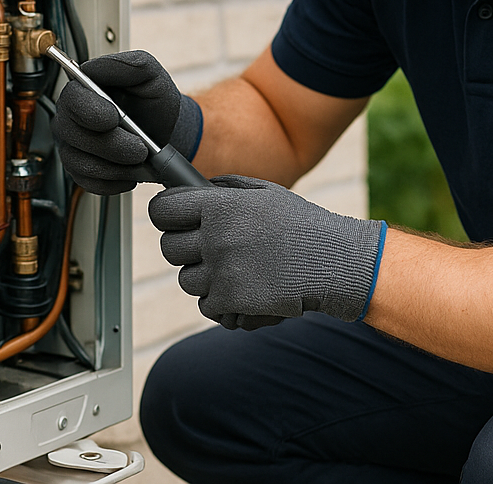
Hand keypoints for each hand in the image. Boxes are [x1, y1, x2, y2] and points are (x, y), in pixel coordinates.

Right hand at [52, 50, 201, 193]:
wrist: (166, 130)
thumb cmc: (153, 100)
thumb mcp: (150, 73)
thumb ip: (128, 64)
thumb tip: (94, 67)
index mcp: (84, 89)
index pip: (71, 99)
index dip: (90, 111)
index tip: (114, 117)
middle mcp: (72, 118)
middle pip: (74, 135)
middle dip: (112, 145)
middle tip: (140, 147)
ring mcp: (73, 146)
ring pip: (82, 163)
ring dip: (117, 165)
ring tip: (140, 158)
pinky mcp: (81, 171)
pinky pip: (89, 183)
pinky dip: (115, 181)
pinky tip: (131, 171)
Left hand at [149, 175, 385, 329]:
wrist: (330, 262)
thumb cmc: (298, 224)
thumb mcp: (263, 191)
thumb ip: (225, 188)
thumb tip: (195, 188)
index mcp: (219, 205)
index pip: (163, 210)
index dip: (165, 215)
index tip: (172, 220)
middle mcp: (215, 237)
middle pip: (168, 248)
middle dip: (183, 248)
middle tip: (206, 247)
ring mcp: (221, 271)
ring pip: (186, 279)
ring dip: (204, 276)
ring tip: (235, 268)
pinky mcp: (230, 301)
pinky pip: (206, 304)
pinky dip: (220, 301)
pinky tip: (243, 288)